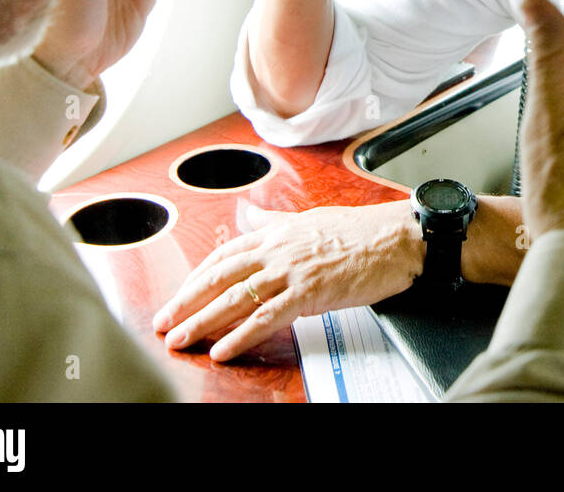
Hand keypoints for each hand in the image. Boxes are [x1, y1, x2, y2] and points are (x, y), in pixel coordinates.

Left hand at [153, 201, 422, 361]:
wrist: (399, 239)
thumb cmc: (363, 231)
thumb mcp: (310, 219)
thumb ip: (274, 222)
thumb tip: (247, 214)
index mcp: (278, 234)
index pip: (225, 255)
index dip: (196, 278)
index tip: (178, 296)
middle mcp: (278, 250)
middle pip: (219, 277)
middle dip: (186, 301)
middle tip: (164, 322)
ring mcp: (292, 270)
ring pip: (234, 298)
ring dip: (202, 321)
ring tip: (181, 339)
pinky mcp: (309, 292)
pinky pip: (266, 317)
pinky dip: (240, 335)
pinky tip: (222, 349)